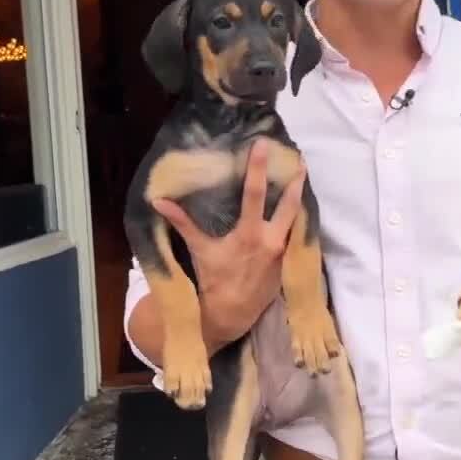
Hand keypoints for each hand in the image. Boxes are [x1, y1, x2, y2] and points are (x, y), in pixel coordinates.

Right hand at [152, 141, 306, 344]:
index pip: (255, 194)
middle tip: (299, 158)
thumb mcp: (199, 249)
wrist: (231, 313)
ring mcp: (284, 251)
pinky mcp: (289, 261)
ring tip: (301, 175)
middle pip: (290, 203)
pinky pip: (296, 233)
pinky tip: (296, 205)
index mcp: (250, 233)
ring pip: (297, 218)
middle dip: (296, 180)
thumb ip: (182, 223)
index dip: (258, 168)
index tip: (263, 146)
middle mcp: (272, 240)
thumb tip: (159, 202)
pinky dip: (296, 217)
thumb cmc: (214, 279)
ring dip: (299, 197)